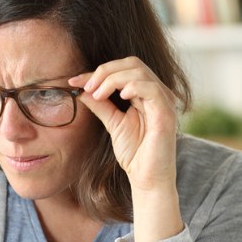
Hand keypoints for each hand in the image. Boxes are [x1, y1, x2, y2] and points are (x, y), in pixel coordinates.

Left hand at [69, 57, 183, 241]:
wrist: (146, 177)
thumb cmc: (134, 152)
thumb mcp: (112, 122)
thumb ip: (100, 104)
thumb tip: (80, 88)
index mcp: (145, 93)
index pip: (123, 68)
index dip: (97, 71)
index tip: (74, 81)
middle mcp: (157, 93)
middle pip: (132, 63)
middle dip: (104, 71)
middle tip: (86, 86)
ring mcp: (164, 101)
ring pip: (140, 72)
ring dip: (113, 79)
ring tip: (97, 93)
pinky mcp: (166, 113)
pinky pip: (152, 89)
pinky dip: (133, 87)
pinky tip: (120, 96)